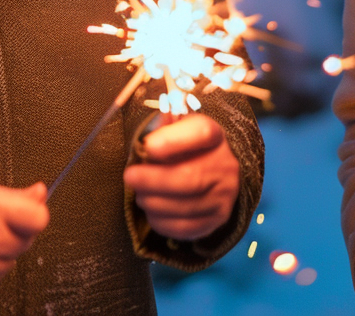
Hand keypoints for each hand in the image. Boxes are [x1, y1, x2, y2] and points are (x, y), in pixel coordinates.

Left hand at [123, 114, 239, 240]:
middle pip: (190, 177)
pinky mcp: (216, 219)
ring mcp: (223, 195)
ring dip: (154, 202)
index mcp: (213, 136)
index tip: (147, 146)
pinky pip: (185, 228)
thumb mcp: (175, 128)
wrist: (214, 169)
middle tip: (130, 177)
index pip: (201, 133)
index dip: (171, 141)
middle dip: (153, 180)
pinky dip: (161, 222)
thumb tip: (142, 140)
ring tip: (140, 195)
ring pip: (185, 206)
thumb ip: (159, 128)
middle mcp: (224, 166)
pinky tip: (151, 212)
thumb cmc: (185, 146)